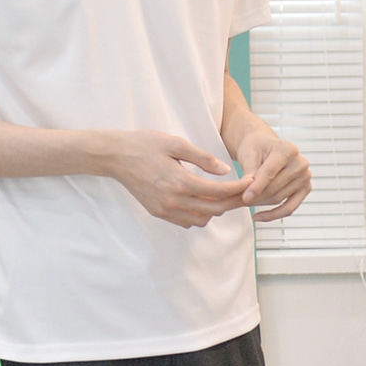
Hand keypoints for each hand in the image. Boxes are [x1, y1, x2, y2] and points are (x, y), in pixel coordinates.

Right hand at [109, 130, 250, 228]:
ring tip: (224, 194)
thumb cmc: (145, 144)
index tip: (250, 181)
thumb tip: (225, 170)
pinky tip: (202, 200)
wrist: (115, 156)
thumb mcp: (175, 143)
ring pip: (202, 220)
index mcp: (180, 182)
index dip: (238, 188)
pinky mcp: (158, 213)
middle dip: (233, 200)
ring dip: (216, 209)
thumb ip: (202, 158)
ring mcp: (165, 210)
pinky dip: (200, 214)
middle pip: (214, 209)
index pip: (218, 192)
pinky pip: (187, 222)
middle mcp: (174, 201)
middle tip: (245, 190)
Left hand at [236, 132, 310, 221]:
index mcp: (287, 149)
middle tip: (236, 203)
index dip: (256, 187)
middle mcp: (300, 162)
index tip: (244, 198)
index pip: (270, 172)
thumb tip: (247, 192)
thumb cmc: (257, 147)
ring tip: (243, 205)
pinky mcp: (305, 189)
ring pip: (279, 199)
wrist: (264, 146)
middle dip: (254, 197)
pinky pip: (289, 208)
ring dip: (259, 204)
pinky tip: (259, 217)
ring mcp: (305, 176)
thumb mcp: (249, 154)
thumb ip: (250, 173)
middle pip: (274, 188)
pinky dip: (273, 214)